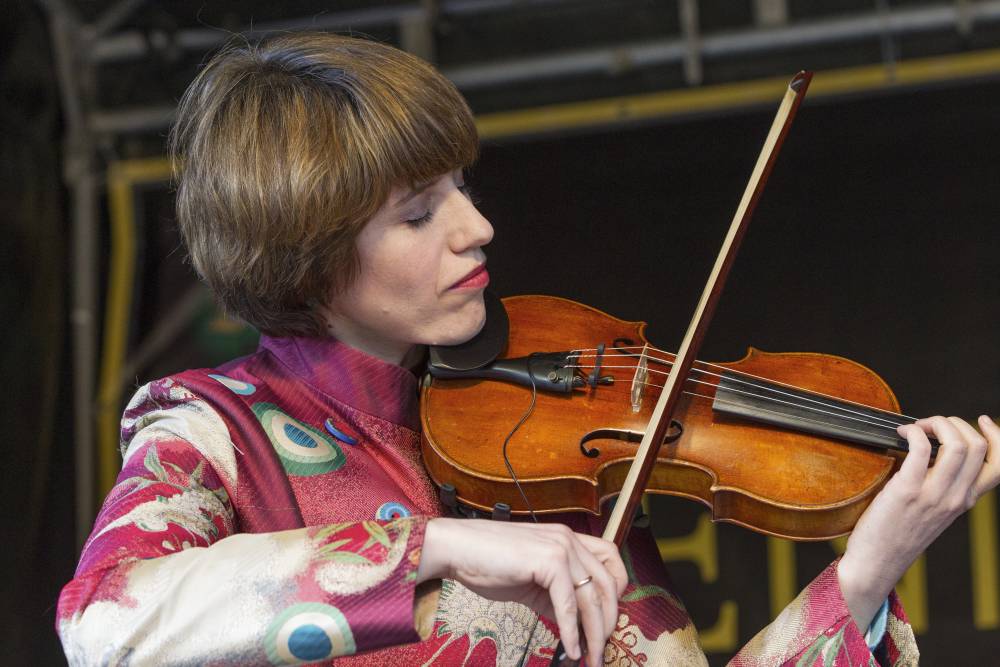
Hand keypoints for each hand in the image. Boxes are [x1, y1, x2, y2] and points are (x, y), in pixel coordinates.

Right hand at [417, 517, 627, 666]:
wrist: (458, 550)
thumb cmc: (489, 563)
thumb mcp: (532, 581)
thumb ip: (556, 598)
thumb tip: (577, 627)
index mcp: (567, 538)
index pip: (610, 559)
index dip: (616, 590)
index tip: (609, 617)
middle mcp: (568, 539)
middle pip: (607, 584)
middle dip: (609, 621)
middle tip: (602, 648)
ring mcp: (560, 547)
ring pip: (592, 597)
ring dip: (596, 633)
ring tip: (592, 657)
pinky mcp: (549, 561)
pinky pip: (569, 604)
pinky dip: (572, 631)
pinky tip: (571, 648)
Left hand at [838, 415, 999, 631]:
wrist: (876, 563)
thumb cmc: (897, 535)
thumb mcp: (934, 513)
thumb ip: (944, 489)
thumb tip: (935, 454)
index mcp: (965, 502)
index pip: (999, 466)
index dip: (997, 437)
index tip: (982, 421)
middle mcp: (956, 498)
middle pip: (978, 447)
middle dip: (957, 423)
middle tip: (932, 425)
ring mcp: (933, 495)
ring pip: (957, 444)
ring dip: (937, 423)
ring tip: (918, 427)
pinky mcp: (906, 491)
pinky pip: (920, 447)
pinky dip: (914, 431)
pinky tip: (902, 433)